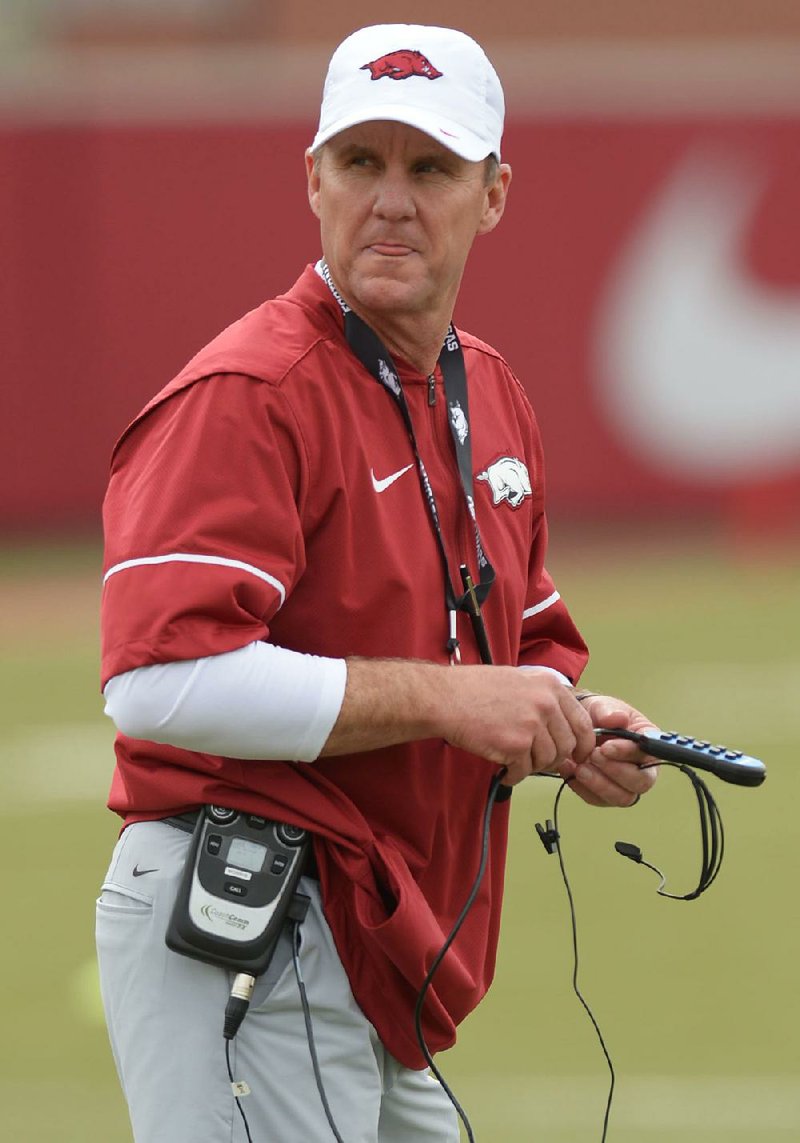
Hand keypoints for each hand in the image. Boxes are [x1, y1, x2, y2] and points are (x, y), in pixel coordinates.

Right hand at [441, 668, 596, 786]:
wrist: (446, 698)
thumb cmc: (474, 689)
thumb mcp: (519, 680)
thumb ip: (544, 699)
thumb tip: (561, 727)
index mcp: (550, 686)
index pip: (583, 722)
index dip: (583, 744)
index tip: (577, 755)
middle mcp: (546, 703)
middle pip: (567, 745)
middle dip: (554, 759)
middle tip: (538, 762)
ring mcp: (532, 724)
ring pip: (547, 760)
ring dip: (532, 766)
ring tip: (514, 761)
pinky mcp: (516, 745)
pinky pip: (524, 771)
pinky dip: (515, 775)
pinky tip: (504, 769)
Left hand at [560, 693, 658, 807]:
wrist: (575, 726)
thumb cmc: (597, 716)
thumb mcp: (602, 706)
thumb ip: (608, 711)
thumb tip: (618, 718)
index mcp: (647, 744)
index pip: (649, 754)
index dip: (628, 753)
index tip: (606, 746)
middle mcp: (642, 768)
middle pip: (641, 782)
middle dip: (615, 771)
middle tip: (593, 756)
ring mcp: (625, 784)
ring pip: (622, 797)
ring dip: (599, 784)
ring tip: (579, 767)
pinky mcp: (606, 795)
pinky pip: (598, 800)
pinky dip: (582, 788)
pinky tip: (570, 771)